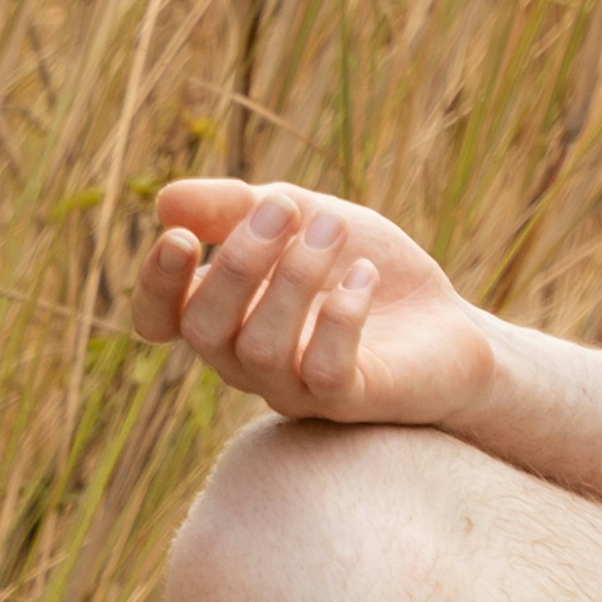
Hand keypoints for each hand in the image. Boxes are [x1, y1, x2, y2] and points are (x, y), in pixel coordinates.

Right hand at [129, 176, 497, 429]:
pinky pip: (325, 372)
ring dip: (295, 277)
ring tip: (334, 227)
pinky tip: (365, 275)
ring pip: (260, 350)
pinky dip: (341, 317)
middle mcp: (248, 362)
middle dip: (238, 262)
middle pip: (206, 330)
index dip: (157, 286)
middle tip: (285, 207)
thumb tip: (166, 200)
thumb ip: (237, 207)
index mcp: (227, 317)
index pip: (159, 320)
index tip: (182, 238)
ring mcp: (296, 389)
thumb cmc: (361, 270)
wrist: (444, 323)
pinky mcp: (349, 401)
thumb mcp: (303, 219)